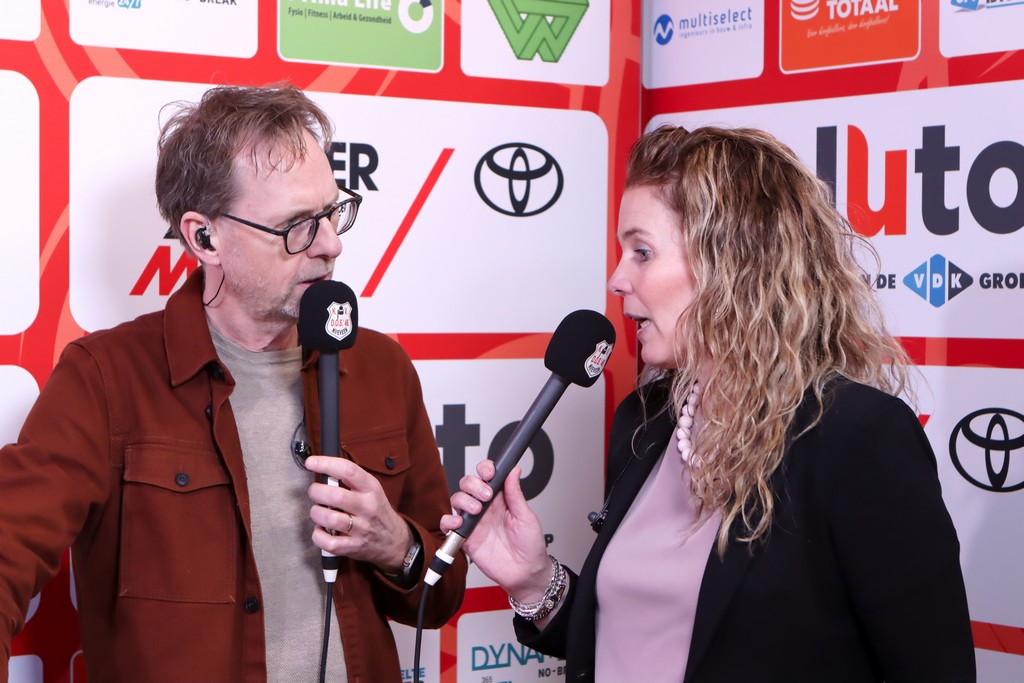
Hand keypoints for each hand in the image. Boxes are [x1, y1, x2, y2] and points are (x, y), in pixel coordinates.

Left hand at [305, 456, 411, 573]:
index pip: (348, 471)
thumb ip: (351, 480)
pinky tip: (321, 529)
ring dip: (316, 513)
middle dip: (316, 491)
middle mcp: (367, 507)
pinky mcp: (353, 547)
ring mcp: (361, 529)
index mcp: (371, 489)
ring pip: (329, 518)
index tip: (311, 462)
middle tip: (315, 492)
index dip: (326, 464)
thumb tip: (322, 467)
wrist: (394, 540)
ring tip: (318, 511)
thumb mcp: (372, 490)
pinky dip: (318, 535)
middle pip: (335, 496)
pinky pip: (328, 542)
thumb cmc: (376, 511)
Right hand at [440, 460, 551, 602]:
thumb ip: (515, 494)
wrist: (526, 573)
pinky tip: (459, 523)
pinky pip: (449, 526)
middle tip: (486, 496)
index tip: (490, 473)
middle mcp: (486, 508)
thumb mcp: (526, 517)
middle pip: (468, 484)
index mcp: (501, 499)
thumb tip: (513, 470)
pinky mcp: (466, 538)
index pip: (487, 475)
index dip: (485, 470)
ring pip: (457, 500)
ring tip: (476, 510)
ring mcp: (475, 522)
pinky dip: (448, 522)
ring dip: (463, 500)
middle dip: (474, 484)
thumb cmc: (530, 546)